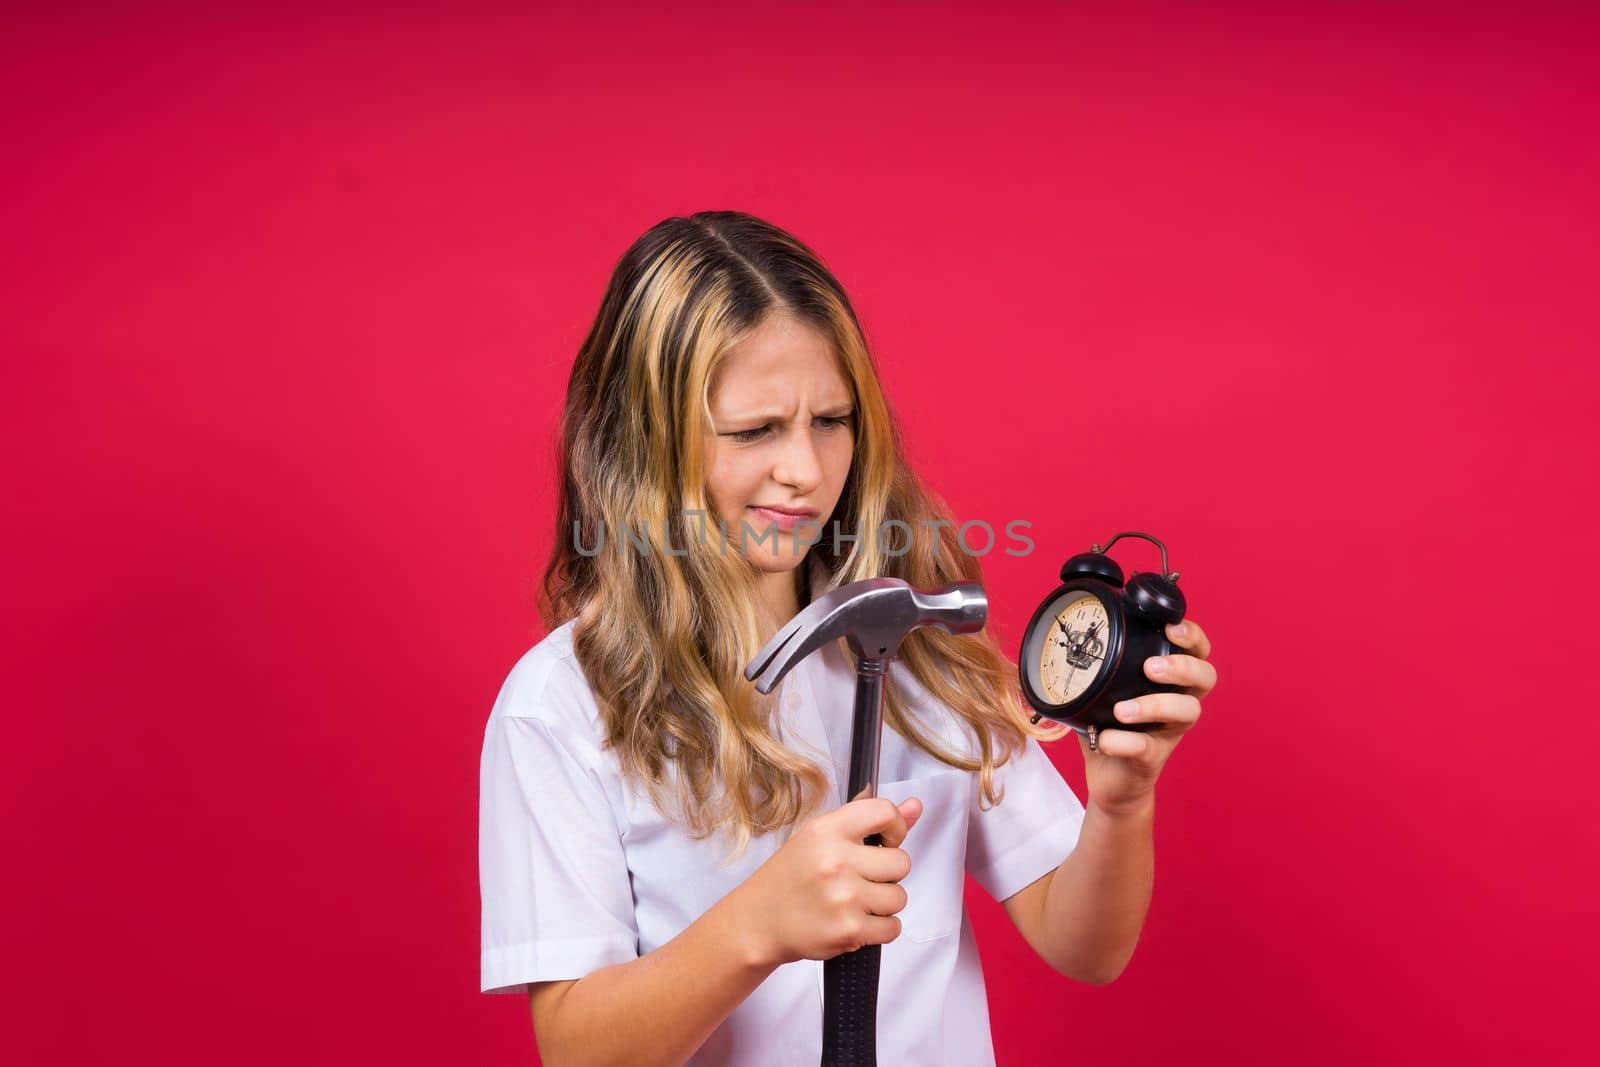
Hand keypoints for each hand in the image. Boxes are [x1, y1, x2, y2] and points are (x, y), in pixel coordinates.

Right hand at [734, 791, 922, 966]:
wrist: (759, 921)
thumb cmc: (792, 876)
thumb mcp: (821, 837)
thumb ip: (869, 821)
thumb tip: (915, 806)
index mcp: (827, 829)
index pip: (886, 813)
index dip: (896, 827)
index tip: (887, 841)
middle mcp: (836, 860)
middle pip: (902, 862)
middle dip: (888, 873)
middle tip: (862, 878)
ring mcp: (843, 897)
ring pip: (899, 897)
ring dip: (884, 902)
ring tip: (855, 901)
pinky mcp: (849, 931)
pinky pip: (893, 927)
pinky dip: (881, 929)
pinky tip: (856, 920)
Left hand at [1081, 619, 1216, 816]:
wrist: (1110, 779)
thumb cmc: (1109, 725)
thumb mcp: (1104, 689)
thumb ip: (1098, 665)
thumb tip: (1068, 635)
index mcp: (1171, 681)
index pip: (1197, 651)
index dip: (1193, 637)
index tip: (1172, 628)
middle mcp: (1179, 703)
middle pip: (1205, 677)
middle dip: (1183, 667)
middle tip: (1150, 668)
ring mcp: (1169, 732)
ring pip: (1187, 711)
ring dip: (1156, 705)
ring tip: (1123, 710)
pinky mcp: (1153, 758)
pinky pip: (1146, 747)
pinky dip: (1123, 742)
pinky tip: (1105, 738)